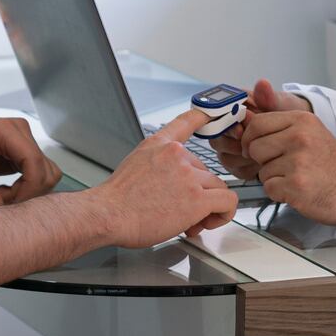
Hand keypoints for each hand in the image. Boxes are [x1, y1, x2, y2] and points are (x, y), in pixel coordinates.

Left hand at [0, 116, 61, 206]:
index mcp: (3, 130)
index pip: (33, 160)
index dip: (29, 188)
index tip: (10, 205)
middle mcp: (20, 130)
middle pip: (43, 169)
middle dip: (26, 192)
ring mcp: (25, 139)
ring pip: (45, 173)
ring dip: (27, 191)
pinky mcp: (25, 150)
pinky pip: (38, 174)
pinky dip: (25, 188)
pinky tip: (3, 190)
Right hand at [96, 108, 241, 246]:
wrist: (108, 214)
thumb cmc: (117, 200)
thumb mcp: (134, 165)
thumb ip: (157, 166)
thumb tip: (169, 184)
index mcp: (160, 145)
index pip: (187, 122)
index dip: (203, 116)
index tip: (212, 113)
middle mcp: (177, 155)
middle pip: (206, 171)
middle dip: (198, 193)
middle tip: (181, 211)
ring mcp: (189, 176)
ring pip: (218, 187)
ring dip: (209, 206)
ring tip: (190, 221)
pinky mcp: (197, 199)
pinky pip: (228, 201)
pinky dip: (224, 213)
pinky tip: (210, 221)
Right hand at [212, 78, 309, 179]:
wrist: (295, 132)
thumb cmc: (285, 114)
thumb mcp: (280, 104)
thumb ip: (269, 97)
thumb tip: (262, 84)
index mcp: (233, 107)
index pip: (216, 116)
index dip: (226, 126)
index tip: (240, 131)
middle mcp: (227, 127)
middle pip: (216, 139)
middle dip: (234, 145)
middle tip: (251, 147)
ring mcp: (230, 145)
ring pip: (225, 157)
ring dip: (243, 158)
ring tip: (261, 154)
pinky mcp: (237, 162)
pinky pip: (236, 170)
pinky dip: (249, 168)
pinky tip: (262, 163)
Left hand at [239, 105, 335, 224]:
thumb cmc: (327, 162)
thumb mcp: (309, 132)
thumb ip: (281, 128)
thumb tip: (245, 126)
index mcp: (302, 120)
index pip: (258, 123)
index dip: (249, 138)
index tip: (253, 148)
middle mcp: (300, 137)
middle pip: (254, 147)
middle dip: (261, 160)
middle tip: (281, 166)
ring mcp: (298, 161)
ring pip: (261, 170)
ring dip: (272, 178)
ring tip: (294, 177)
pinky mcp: (296, 185)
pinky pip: (269, 188)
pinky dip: (278, 193)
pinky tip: (295, 189)